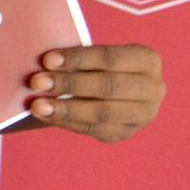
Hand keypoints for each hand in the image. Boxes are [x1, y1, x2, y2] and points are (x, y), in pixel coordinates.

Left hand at [26, 44, 165, 143]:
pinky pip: (94, 130)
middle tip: (37, 82)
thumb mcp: (96, 56)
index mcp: (147, 60)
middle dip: (69, 84)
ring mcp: (143, 114)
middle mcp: (152, 89)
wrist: (112, 91)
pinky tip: (46, 115)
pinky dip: (67, 122)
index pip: (110, 58)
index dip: (78, 59)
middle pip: (108, 86)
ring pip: (102, 113)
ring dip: (66, 109)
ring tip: (37, 105)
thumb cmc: (98, 66)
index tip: (47, 60)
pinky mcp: (126, 132)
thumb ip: (78, 59)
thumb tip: (45, 63)